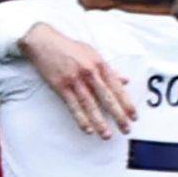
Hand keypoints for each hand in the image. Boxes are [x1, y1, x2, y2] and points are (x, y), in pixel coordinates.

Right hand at [20, 25, 135, 136]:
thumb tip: (125, 80)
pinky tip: (88, 129)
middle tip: (126, 129)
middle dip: (118, 115)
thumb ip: (108, 69)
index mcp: (99, 63)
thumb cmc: (69, 48)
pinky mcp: (61, 86)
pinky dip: (81, 118)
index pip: (116, 87)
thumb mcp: (92, 54)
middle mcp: (89, 71)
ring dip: (100, 121)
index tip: (133, 116)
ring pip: (90, 104)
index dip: (126, 103)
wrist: (44, 42)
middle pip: (106, 97)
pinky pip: (73, 105)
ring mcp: (75, 79)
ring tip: (107, 135)